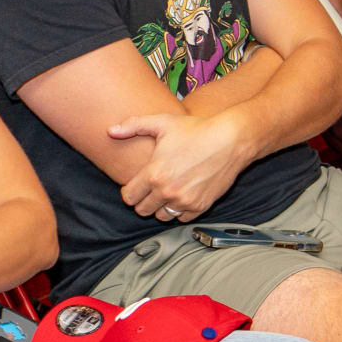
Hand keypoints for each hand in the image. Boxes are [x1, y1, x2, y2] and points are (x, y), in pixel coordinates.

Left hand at [110, 111, 252, 221]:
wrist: (231, 140)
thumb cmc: (197, 129)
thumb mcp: (164, 122)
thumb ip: (133, 125)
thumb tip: (110, 130)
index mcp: (154, 174)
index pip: (128, 197)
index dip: (129, 191)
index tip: (136, 185)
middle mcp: (167, 191)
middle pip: (142, 210)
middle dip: (144, 201)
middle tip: (152, 189)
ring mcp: (184, 201)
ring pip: (162, 217)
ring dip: (161, 207)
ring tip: (167, 193)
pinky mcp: (201, 206)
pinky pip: (182, 218)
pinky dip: (181, 210)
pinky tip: (184, 195)